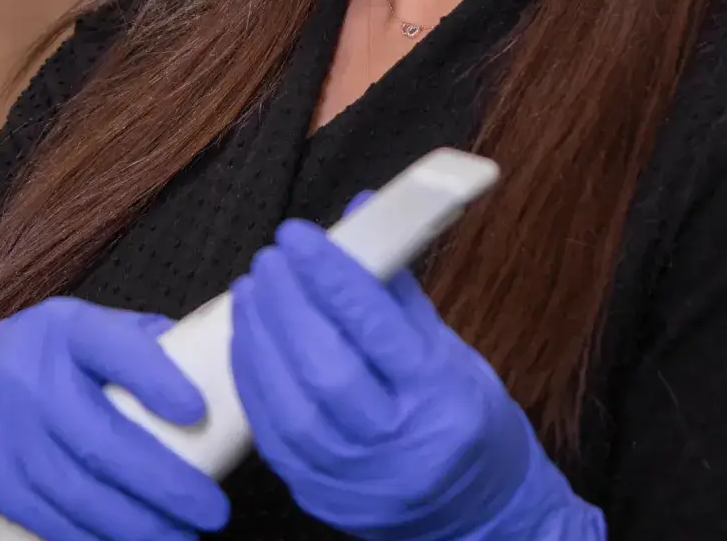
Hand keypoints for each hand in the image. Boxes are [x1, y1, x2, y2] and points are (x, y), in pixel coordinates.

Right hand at [0, 298, 229, 540]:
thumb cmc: (54, 358)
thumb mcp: (89, 329)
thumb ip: (145, 345)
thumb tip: (220, 367)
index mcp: (68, 329)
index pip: (113, 347)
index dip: (155, 379)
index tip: (198, 411)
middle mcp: (30, 377)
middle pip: (99, 439)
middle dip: (163, 483)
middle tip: (213, 510)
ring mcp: (4, 430)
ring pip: (74, 491)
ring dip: (135, 525)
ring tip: (182, 538)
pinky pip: (46, 517)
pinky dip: (91, 538)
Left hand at [230, 218, 604, 540]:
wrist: (477, 515)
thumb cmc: (466, 419)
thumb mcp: (449, 352)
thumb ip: (398, 290)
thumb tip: (361, 215)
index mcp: (440, 396)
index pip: (376, 328)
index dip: (331, 277)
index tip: (299, 235)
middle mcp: (396, 443)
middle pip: (327, 368)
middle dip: (288, 304)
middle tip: (271, 257)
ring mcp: (353, 478)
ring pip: (290, 405)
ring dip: (261, 339)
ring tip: (253, 289)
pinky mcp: (318, 496)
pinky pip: (271, 434)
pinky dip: (253, 380)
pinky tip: (249, 339)